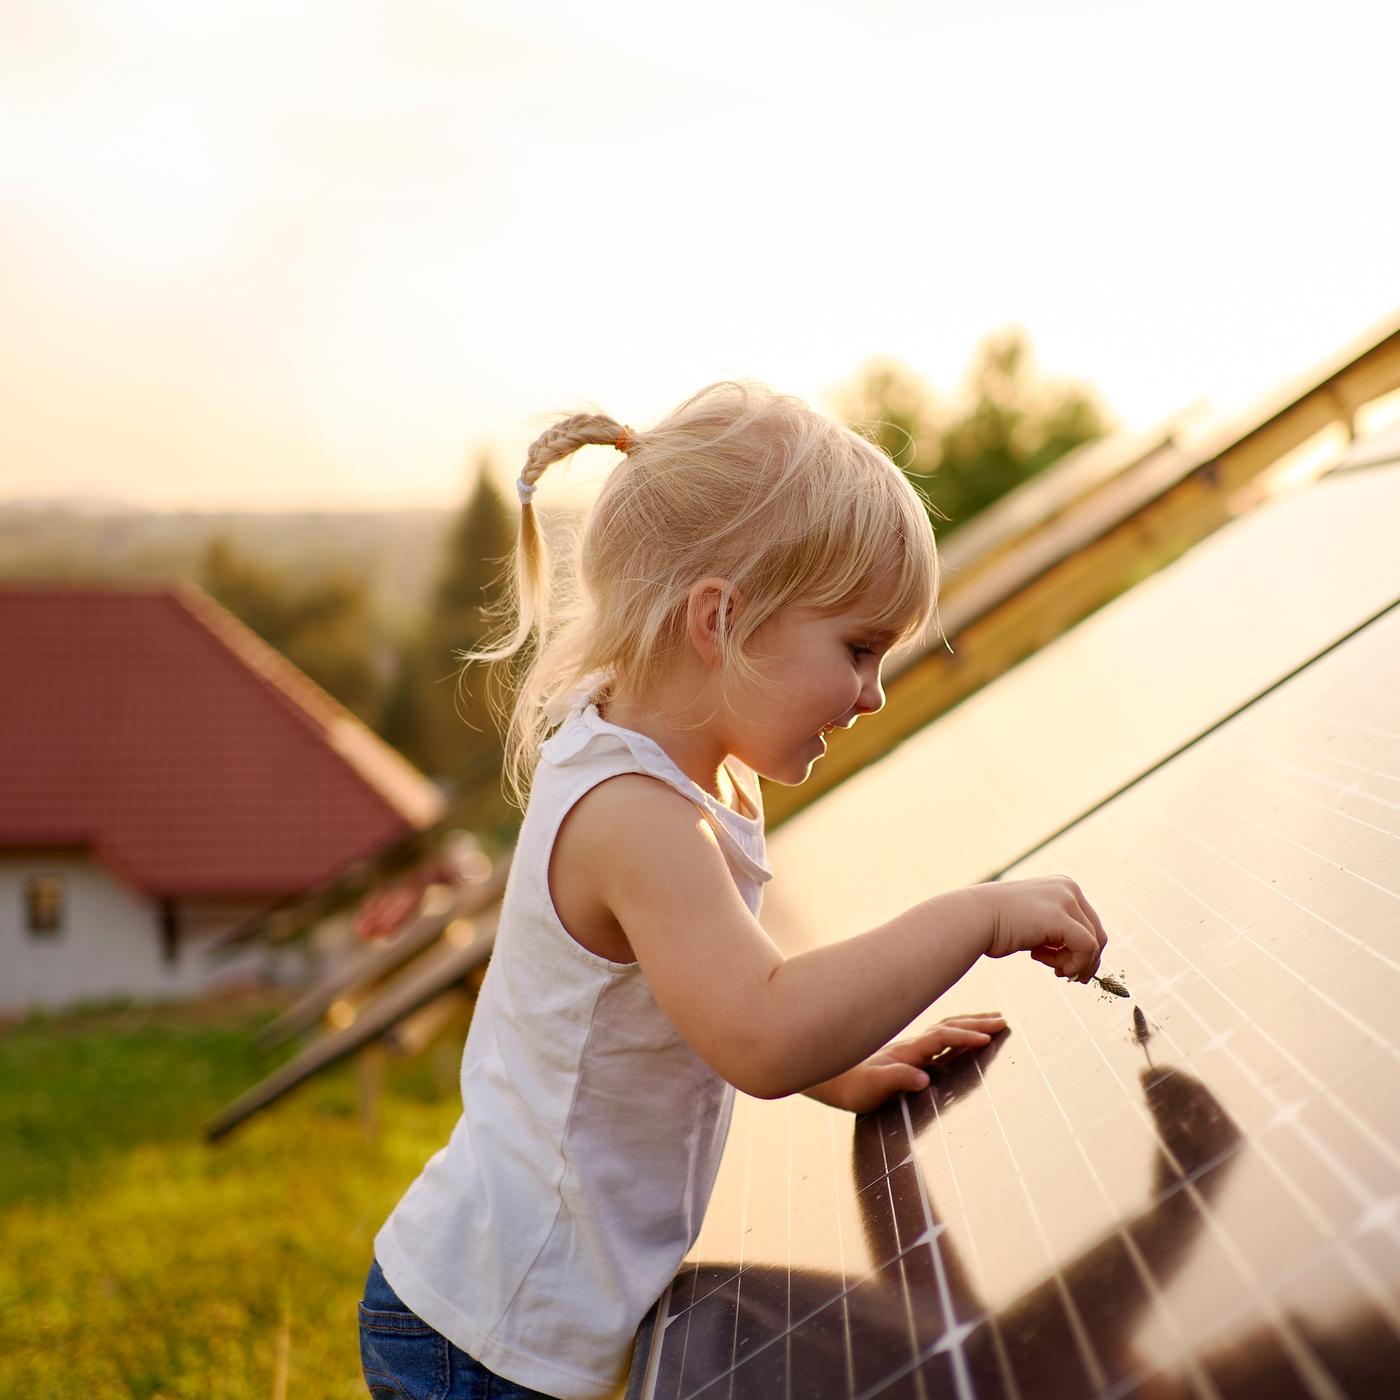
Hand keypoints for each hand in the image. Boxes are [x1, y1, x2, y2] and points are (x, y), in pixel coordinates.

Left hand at [808, 1014, 1006, 1113]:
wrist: (829, 1079)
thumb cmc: (849, 1089)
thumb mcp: (869, 1090)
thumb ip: (895, 1080)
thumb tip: (924, 1078)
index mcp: (905, 1053)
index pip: (941, 1038)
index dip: (965, 1036)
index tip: (989, 1037)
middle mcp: (909, 1045)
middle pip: (948, 1026)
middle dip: (976, 1023)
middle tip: (1004, 1021)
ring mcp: (909, 1047)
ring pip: (944, 1026)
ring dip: (970, 1022)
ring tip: (993, 1018)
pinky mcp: (908, 1053)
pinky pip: (939, 1035)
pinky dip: (957, 1029)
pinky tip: (964, 1031)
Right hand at [980, 876, 1106, 982]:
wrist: (973, 918)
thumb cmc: (997, 924)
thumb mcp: (1035, 921)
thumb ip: (1057, 930)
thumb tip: (1079, 956)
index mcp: (1063, 886)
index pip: (1090, 923)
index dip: (1083, 950)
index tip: (1066, 966)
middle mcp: (1069, 888)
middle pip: (1098, 933)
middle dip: (1085, 960)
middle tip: (1067, 976)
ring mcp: (1065, 900)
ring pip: (1093, 943)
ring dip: (1075, 964)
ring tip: (1052, 969)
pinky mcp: (1060, 918)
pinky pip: (1086, 948)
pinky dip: (1075, 965)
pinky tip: (1053, 968)